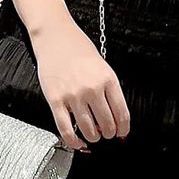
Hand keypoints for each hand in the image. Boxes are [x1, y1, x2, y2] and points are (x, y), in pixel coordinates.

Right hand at [33, 21, 130, 150]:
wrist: (55, 37)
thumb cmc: (78, 48)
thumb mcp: (102, 65)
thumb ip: (108, 89)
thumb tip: (113, 115)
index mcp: (108, 79)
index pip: (122, 113)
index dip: (123, 129)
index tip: (122, 133)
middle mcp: (92, 89)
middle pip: (107, 124)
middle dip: (108, 134)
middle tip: (107, 134)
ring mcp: (73, 96)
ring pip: (88, 129)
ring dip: (93, 137)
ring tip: (94, 136)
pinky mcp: (56, 101)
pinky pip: (66, 129)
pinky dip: (74, 141)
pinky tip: (78, 142)